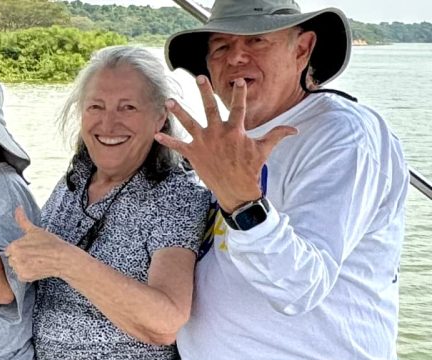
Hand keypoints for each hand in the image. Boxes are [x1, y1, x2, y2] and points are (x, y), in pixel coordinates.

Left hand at [5, 207, 77, 281]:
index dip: (20, 249)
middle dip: (20, 258)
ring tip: (36, 261)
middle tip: (34, 255)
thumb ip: (22, 220)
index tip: (30, 249)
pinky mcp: (25, 278)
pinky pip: (21, 276)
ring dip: (23, 266)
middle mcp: (14, 258)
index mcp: (14, 246)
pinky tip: (36, 268)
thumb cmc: (50, 243)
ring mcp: (19, 269)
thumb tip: (18, 207)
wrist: (63, 258)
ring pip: (16, 268)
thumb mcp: (35, 230)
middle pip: (12, 259)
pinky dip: (27, 274)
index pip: (10, 250)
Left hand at [155, 76, 297, 211]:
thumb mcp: (264, 149)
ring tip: (169, 101)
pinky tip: (155, 134)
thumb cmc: (250, 168)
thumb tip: (296, 129)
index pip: (238, 107)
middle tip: (198, 78)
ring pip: (189, 123)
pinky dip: (167, 140)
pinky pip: (178, 146)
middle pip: (209, 108)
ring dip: (179, 112)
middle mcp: (218, 133)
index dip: (239, 93)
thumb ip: (277, 135)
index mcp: (235, 130)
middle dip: (204, 92)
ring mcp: (204, 143)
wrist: (236, 189)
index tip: (238, 80)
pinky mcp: (194, 154)